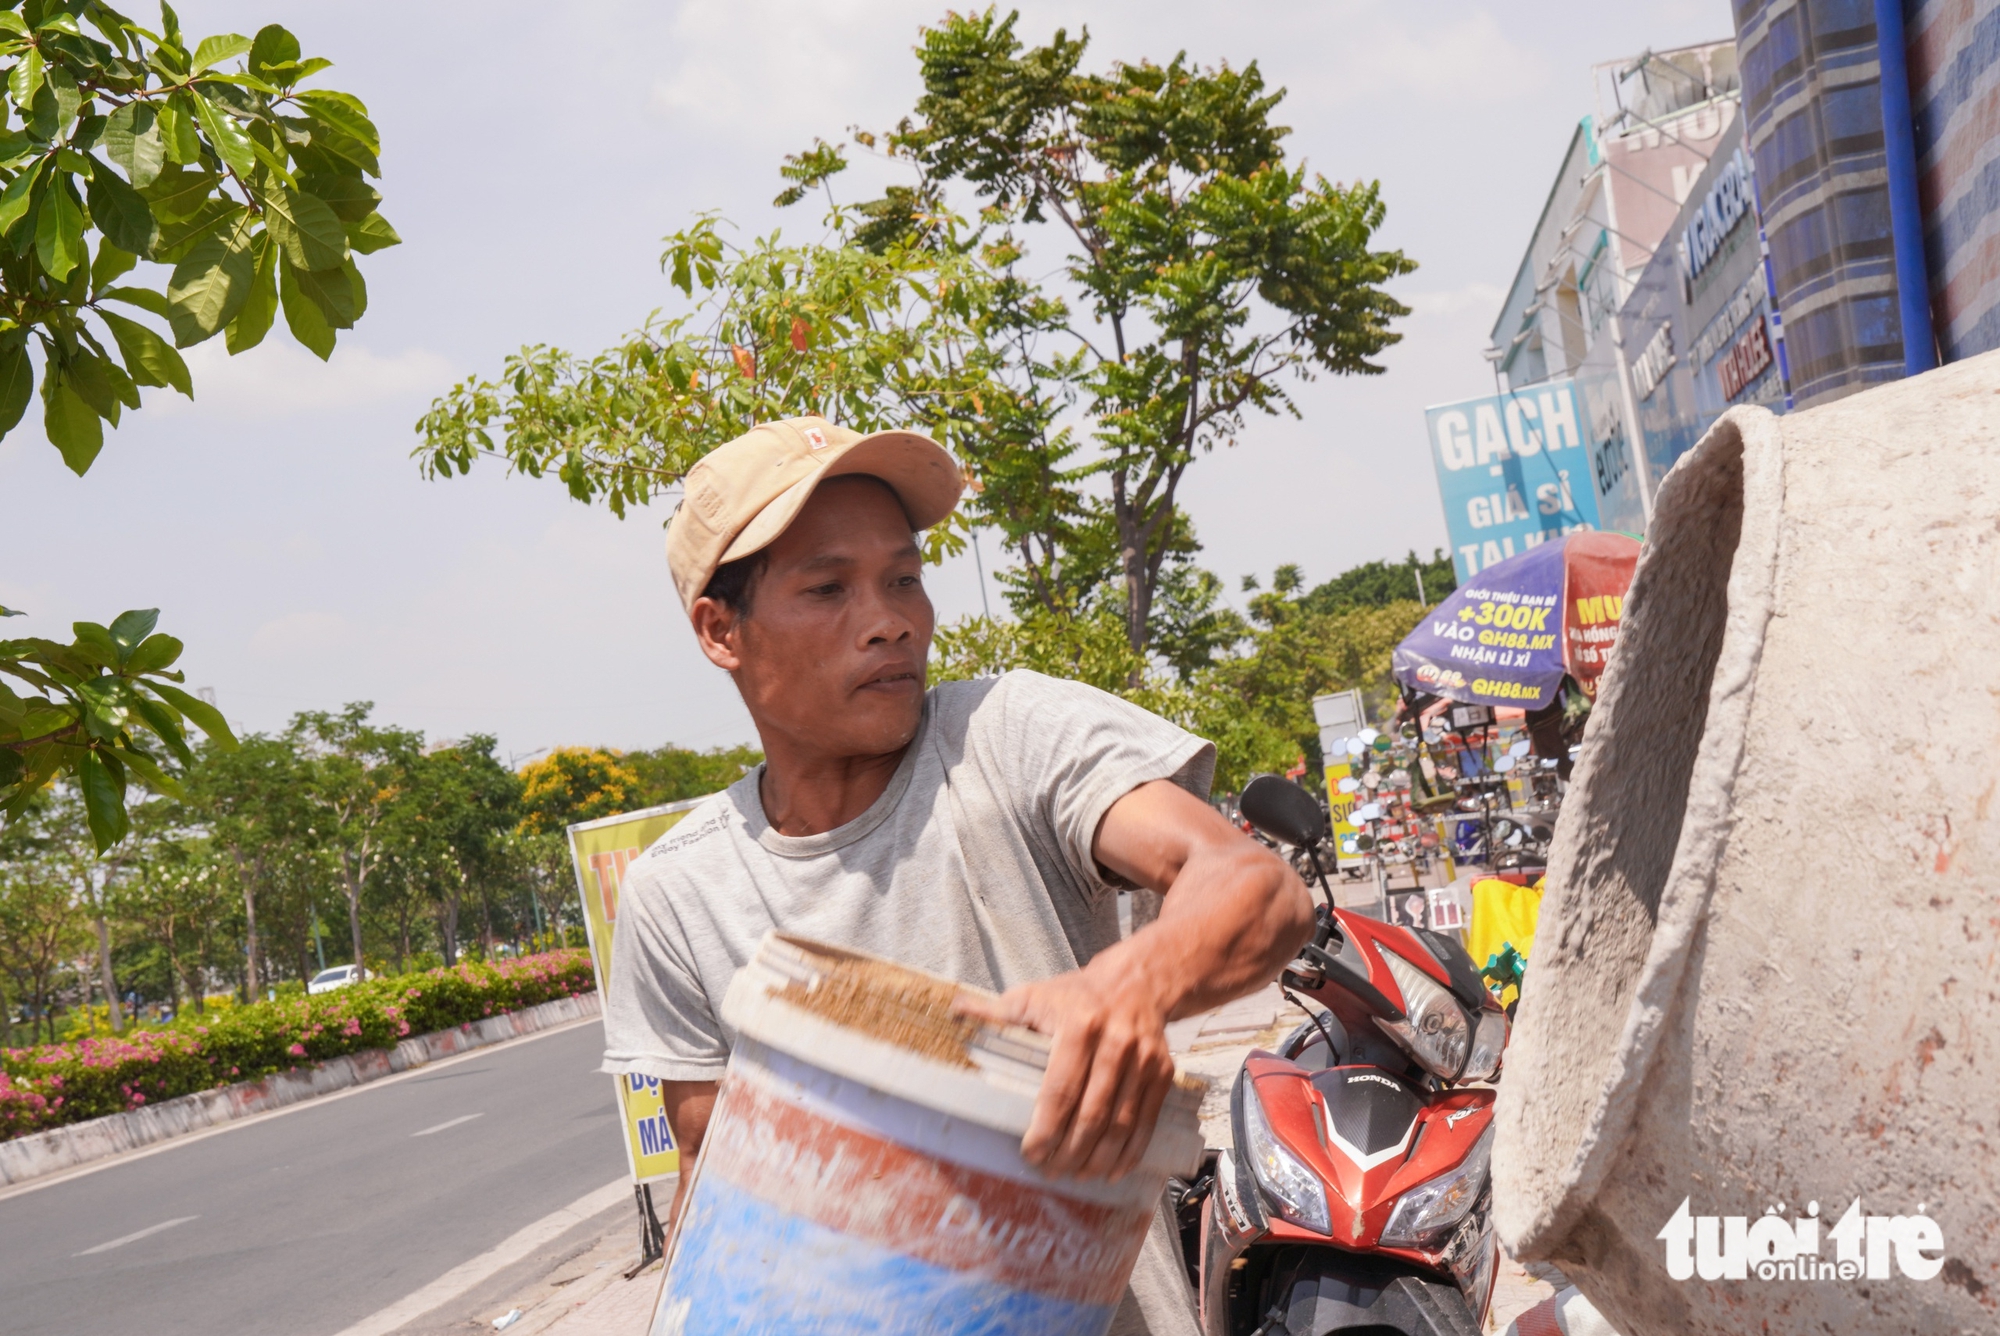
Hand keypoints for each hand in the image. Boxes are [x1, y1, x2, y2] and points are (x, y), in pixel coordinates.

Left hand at [954, 953, 1173, 1182]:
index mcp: (1079, 1024)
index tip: (1031, 1153)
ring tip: (1077, 1176)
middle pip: (1091, 1113)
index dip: (1045, 1128)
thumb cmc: (1077, 994)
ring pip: (1120, 1123)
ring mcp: (1143, 1059)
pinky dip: (1130, 1152)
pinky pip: (1146, 1121)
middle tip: (1051, 1171)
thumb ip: (997, 1011)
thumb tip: (955, 1012)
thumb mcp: (1035, 995)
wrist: (1138, 982)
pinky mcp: (1163, 1072)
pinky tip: (1112, 1171)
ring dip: (1098, 1159)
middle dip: (1069, 1151)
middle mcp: (1115, 1042)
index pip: (1060, 1089)